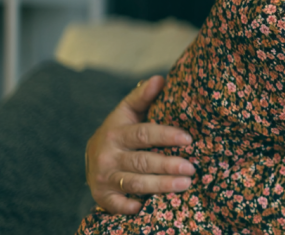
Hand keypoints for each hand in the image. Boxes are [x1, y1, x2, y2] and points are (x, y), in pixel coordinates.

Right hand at [85, 76, 195, 213]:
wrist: (92, 157)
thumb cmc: (119, 131)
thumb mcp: (126, 112)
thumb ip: (142, 97)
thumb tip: (160, 79)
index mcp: (116, 132)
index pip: (143, 133)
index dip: (166, 135)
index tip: (188, 138)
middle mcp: (108, 155)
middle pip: (142, 161)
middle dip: (168, 165)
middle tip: (192, 168)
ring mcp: (104, 176)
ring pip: (135, 182)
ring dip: (161, 185)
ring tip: (185, 184)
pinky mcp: (101, 195)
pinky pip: (116, 204)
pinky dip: (131, 206)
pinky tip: (147, 206)